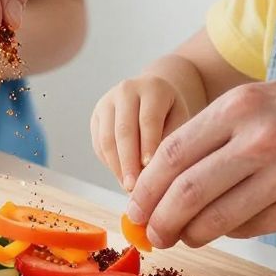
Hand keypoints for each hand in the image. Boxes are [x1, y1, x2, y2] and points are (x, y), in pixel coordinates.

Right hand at [91, 75, 191, 191]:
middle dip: (128, 162)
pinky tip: (122, 176)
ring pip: (106, 139)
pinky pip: (99, 144)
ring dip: (116, 166)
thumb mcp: (180, 119)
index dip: (148, 146)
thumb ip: (169, 141)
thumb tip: (154, 174)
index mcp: (152, 88)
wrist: (153, 94)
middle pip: (123, 130)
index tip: (150, 171)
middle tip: (134, 188)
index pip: (148, 119)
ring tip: (128, 187)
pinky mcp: (96, 116)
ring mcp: (107, 102)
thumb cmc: (171, 112)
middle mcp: (126, 90)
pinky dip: (109, 163)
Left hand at [126, 67, 275, 247]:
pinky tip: (234, 224)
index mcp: (240, 107)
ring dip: (192, 234)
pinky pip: (251, 229)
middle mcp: (261, 140)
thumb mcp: (261, 101)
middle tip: (153, 234)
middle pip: (186, 192)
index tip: (134, 209)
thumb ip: (215, 135)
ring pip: (216, 220)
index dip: (145, 189)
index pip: (172, 156)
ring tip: (186, 236)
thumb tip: (162, 181)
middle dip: (160, 220)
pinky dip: (234, 232)